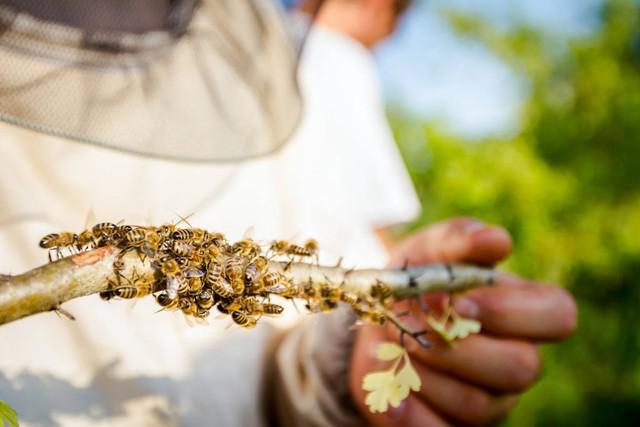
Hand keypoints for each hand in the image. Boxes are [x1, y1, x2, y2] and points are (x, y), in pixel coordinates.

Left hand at [349, 218, 576, 425]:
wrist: (377, 317)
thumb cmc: (416, 278)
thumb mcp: (430, 250)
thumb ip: (459, 240)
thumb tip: (496, 240)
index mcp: (522, 310)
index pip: (558, 315)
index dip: (511, 312)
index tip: (460, 301)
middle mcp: (516, 358)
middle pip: (520, 368)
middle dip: (456, 345)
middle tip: (409, 319)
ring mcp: (490, 398)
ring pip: (479, 404)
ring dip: (426, 372)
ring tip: (391, 341)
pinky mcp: (454, 425)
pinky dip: (413, 417)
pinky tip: (390, 397)